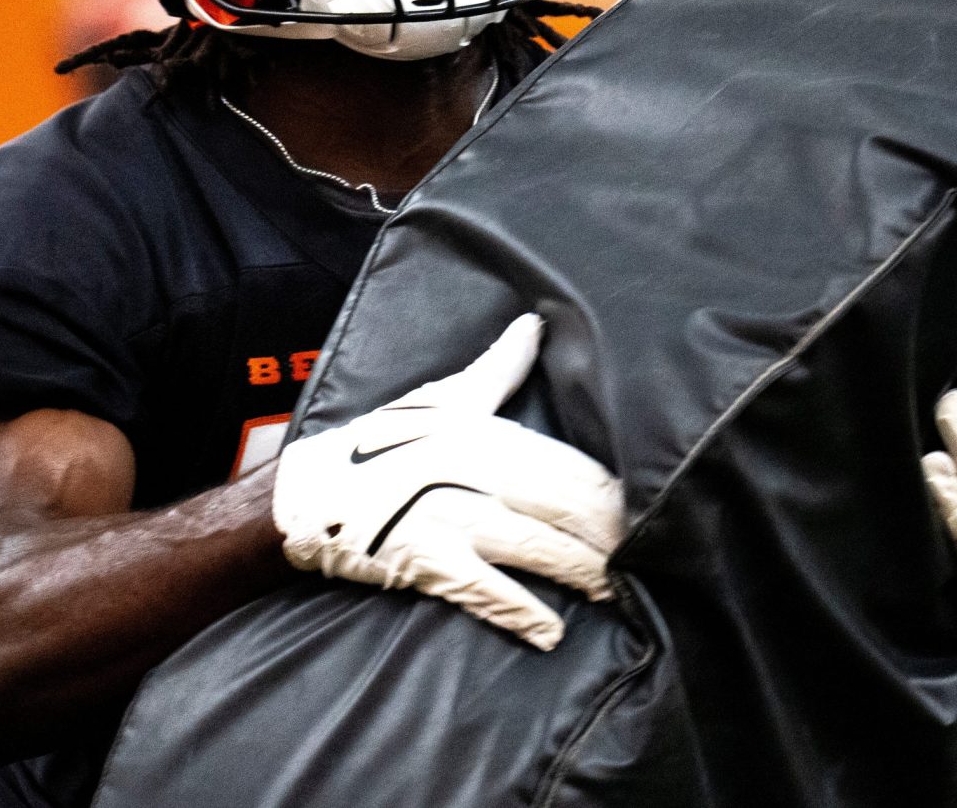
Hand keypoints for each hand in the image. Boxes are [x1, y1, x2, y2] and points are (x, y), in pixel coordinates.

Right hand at [272, 313, 622, 649]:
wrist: (309, 493)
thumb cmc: (380, 443)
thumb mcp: (442, 398)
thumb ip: (497, 368)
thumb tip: (535, 325)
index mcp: (487, 435)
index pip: (568, 464)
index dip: (609, 491)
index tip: (645, 508)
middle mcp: (478, 474)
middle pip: (565, 505)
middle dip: (609, 534)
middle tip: (646, 556)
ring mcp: (455, 520)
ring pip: (540, 548)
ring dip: (584, 573)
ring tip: (616, 592)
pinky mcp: (431, 563)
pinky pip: (489, 591)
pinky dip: (524, 613)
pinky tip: (552, 631)